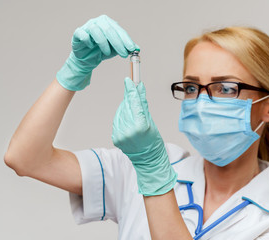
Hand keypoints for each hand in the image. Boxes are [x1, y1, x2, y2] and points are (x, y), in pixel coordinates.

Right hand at [57, 15, 138, 90]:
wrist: (87, 59)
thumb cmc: (102, 51)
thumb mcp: (117, 50)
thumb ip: (126, 48)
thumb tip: (137, 48)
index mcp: (109, 23)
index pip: (119, 30)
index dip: (126, 40)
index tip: (132, 49)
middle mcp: (98, 22)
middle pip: (109, 29)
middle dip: (118, 43)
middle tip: (123, 54)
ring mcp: (87, 26)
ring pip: (95, 30)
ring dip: (103, 43)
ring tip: (107, 53)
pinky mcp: (78, 33)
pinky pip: (82, 34)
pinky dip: (87, 40)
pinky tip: (91, 47)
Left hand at [112, 78, 176, 195]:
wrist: (148, 160)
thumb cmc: (153, 142)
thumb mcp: (151, 120)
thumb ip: (142, 103)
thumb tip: (140, 87)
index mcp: (139, 125)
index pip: (133, 102)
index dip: (131, 90)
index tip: (128, 80)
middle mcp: (128, 130)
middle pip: (126, 106)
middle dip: (130, 99)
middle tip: (133, 92)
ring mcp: (120, 135)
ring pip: (120, 112)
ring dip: (126, 109)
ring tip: (135, 114)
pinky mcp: (115, 138)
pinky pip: (117, 121)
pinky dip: (122, 118)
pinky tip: (129, 121)